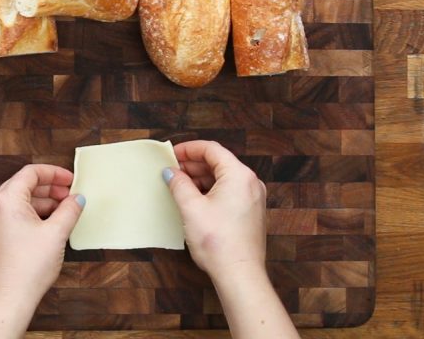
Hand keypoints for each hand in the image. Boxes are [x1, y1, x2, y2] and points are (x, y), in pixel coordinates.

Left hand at [0, 164, 84, 338]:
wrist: (8, 299)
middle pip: (24, 185)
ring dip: (42, 202)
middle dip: (50, 188)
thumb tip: (78, 199)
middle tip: (70, 196)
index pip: (31, 173)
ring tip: (63, 212)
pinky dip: (32, 215)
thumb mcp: (56, 234)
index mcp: (7, 200)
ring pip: (19, 202)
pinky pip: (13, 216)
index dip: (54, 173)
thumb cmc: (28, 267)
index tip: (71, 180)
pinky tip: (49, 226)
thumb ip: (69, 210)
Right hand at [164, 141, 297, 338]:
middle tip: (171, 171)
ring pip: (223, 178)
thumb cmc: (218, 242)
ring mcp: (253, 198)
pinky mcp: (250, 212)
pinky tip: (193, 199)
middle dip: (192, 165)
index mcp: (239, 175)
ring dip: (200, 179)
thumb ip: (179, 184)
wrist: (239, 274)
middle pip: (218, 163)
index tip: (171, 154)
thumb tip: (170, 172)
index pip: (212, 150)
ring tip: (178, 186)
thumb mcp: (191, 208)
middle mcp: (250, 183)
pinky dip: (210, 191)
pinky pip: (228, 192)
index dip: (189, 149)